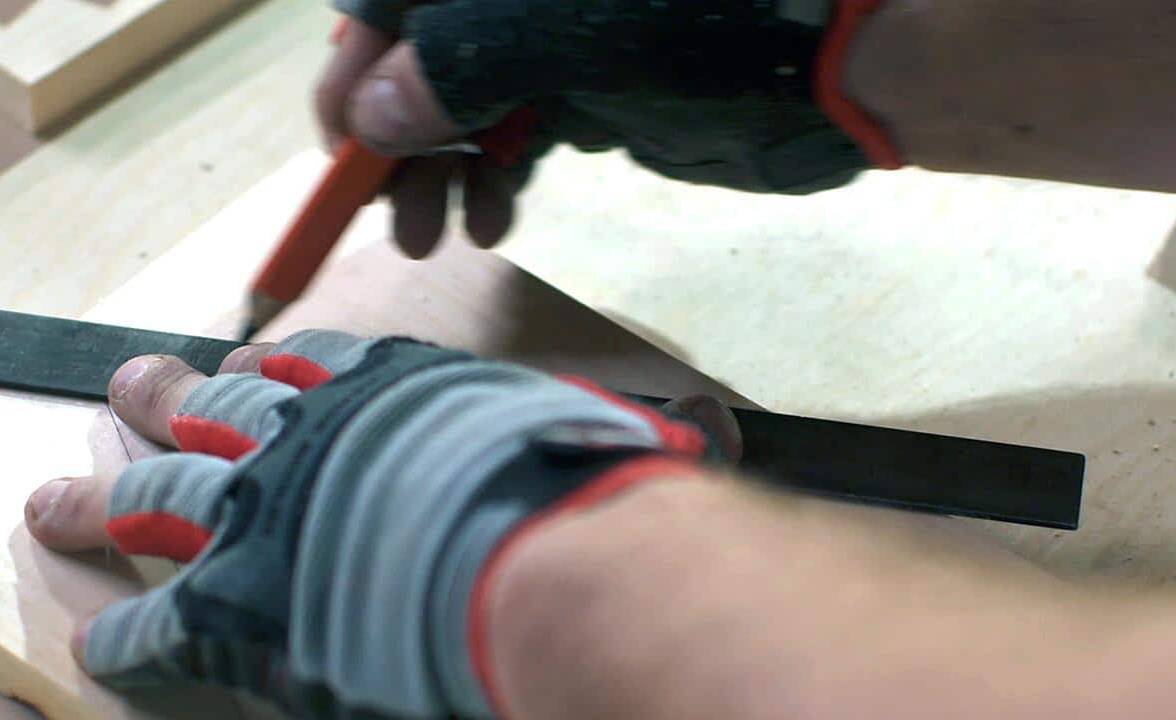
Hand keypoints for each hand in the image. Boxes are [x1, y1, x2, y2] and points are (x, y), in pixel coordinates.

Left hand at [25, 331, 739, 719]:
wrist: (541, 564)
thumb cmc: (588, 495)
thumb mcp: (618, 437)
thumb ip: (636, 428)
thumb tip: (706, 426)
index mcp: (396, 393)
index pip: (318, 364)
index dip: (276, 365)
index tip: (243, 359)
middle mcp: (311, 436)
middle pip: (214, 407)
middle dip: (165, 397)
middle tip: (127, 385)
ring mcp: (262, 515)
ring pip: (154, 496)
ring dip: (101, 503)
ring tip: (51, 504)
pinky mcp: (235, 606)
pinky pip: (155, 622)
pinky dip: (126, 638)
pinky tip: (102, 650)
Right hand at [317, 1, 880, 257]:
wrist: (837, 68)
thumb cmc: (710, 25)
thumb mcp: (564, 31)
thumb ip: (456, 64)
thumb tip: (368, 116)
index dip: (354, 66)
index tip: (338, 150)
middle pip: (419, 53)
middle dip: (394, 136)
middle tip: (382, 218)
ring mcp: (551, 35)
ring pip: (462, 101)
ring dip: (437, 170)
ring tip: (430, 238)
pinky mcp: (586, 88)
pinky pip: (512, 130)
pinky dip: (491, 176)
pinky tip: (486, 220)